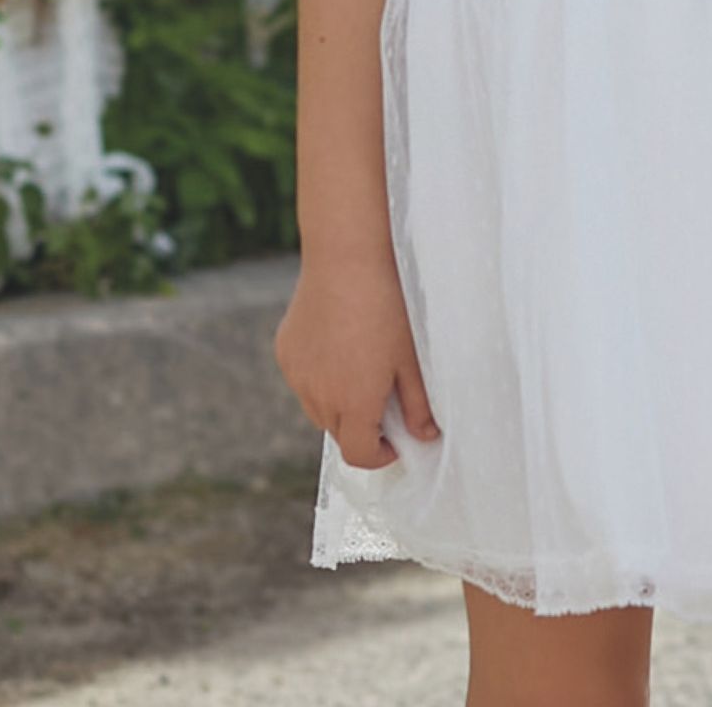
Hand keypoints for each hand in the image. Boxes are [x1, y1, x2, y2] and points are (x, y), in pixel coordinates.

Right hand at [274, 254, 440, 469]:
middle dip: (362, 426)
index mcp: (353, 403)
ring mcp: (298, 374)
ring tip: (362, 366)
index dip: (380, 455)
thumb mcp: (412, 356)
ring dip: (338, 402)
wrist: (347, 256)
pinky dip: (320, 376)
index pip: (359, 455)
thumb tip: (426, 436)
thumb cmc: (388, 304)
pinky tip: (340, 344)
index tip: (395, 440)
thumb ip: (419, 404)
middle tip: (385, 396)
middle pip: (339, 433)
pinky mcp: (285, 351)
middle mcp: (319, 396)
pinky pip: (304, 379)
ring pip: (318, 407)